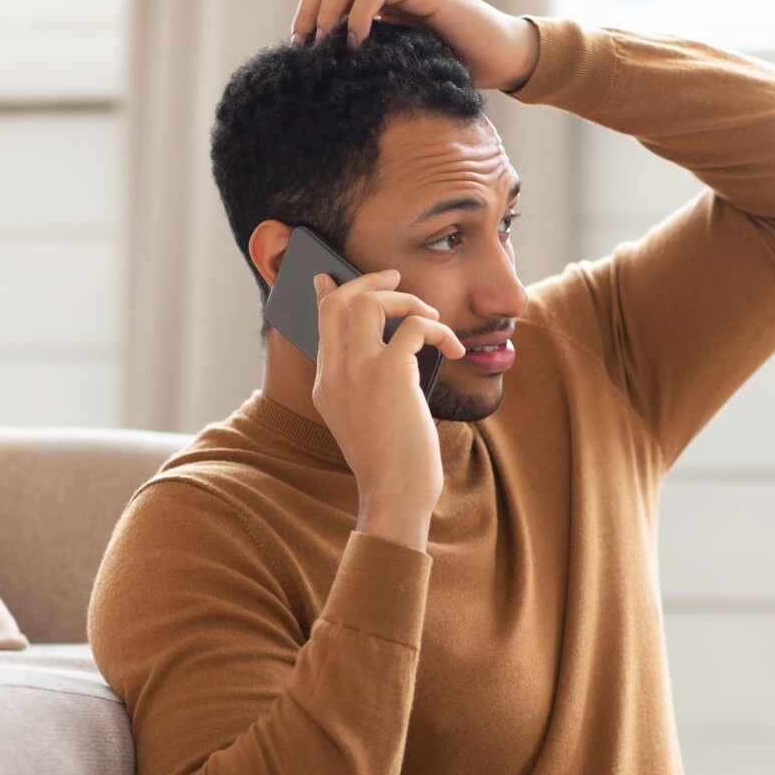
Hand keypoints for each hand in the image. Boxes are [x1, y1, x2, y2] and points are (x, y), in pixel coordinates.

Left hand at [288, 0, 538, 92]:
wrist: (501, 58)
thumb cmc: (455, 67)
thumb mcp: (400, 60)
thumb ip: (371, 53)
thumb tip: (328, 74)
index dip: (308, 11)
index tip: (299, 49)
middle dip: (311, 11)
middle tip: (306, 50)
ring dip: (329, 10)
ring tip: (327, 46)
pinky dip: (357, 14)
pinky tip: (356, 44)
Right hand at [309, 266, 466, 511]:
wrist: (394, 496)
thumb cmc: (391, 467)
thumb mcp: (366, 422)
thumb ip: (368, 387)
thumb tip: (401, 354)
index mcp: (326, 385)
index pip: (320, 324)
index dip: (329, 294)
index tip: (334, 278)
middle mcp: (335, 373)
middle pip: (337, 301)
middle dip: (368, 281)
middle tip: (395, 277)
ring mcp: (358, 371)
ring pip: (369, 302)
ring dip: (405, 299)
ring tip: (430, 315)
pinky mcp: (390, 373)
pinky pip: (414, 325)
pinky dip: (438, 328)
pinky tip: (454, 349)